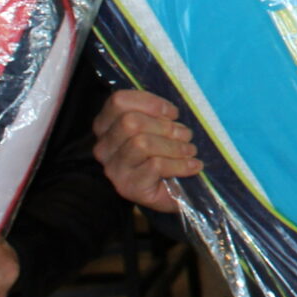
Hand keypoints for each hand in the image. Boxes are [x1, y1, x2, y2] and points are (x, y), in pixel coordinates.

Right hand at [93, 89, 197, 211]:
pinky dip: (179, 164)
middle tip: (185, 135)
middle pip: (130, 122)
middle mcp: (103, 146)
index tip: (173, 113)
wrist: (165, 194)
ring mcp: (113, 168)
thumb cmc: (160, 155)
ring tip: (190, 150)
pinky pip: (155, 166)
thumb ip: (157, 116)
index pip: (119, 101)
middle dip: (164, 126)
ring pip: (141, 143)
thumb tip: (172, 114)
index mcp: (106, 125)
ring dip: (173, 146)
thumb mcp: (156, 129)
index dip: (149, 102)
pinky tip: (192, 166)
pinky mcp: (128, 186)